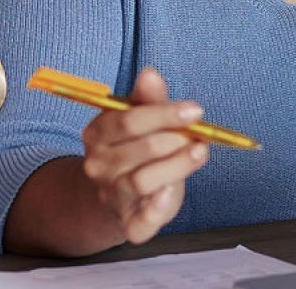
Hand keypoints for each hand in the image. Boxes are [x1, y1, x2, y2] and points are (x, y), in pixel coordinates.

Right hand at [79, 66, 209, 243]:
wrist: (118, 194)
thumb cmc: (136, 149)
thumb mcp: (141, 119)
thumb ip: (148, 98)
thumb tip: (150, 73)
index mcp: (97, 133)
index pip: (128, 121)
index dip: (164, 114)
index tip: (195, 110)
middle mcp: (98, 165)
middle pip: (142, 149)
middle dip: (176, 139)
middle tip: (198, 136)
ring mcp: (111, 195)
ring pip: (144, 181)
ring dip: (178, 165)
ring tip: (199, 153)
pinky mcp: (128, 223)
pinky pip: (140, 222)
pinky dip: (156, 211)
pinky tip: (171, 193)